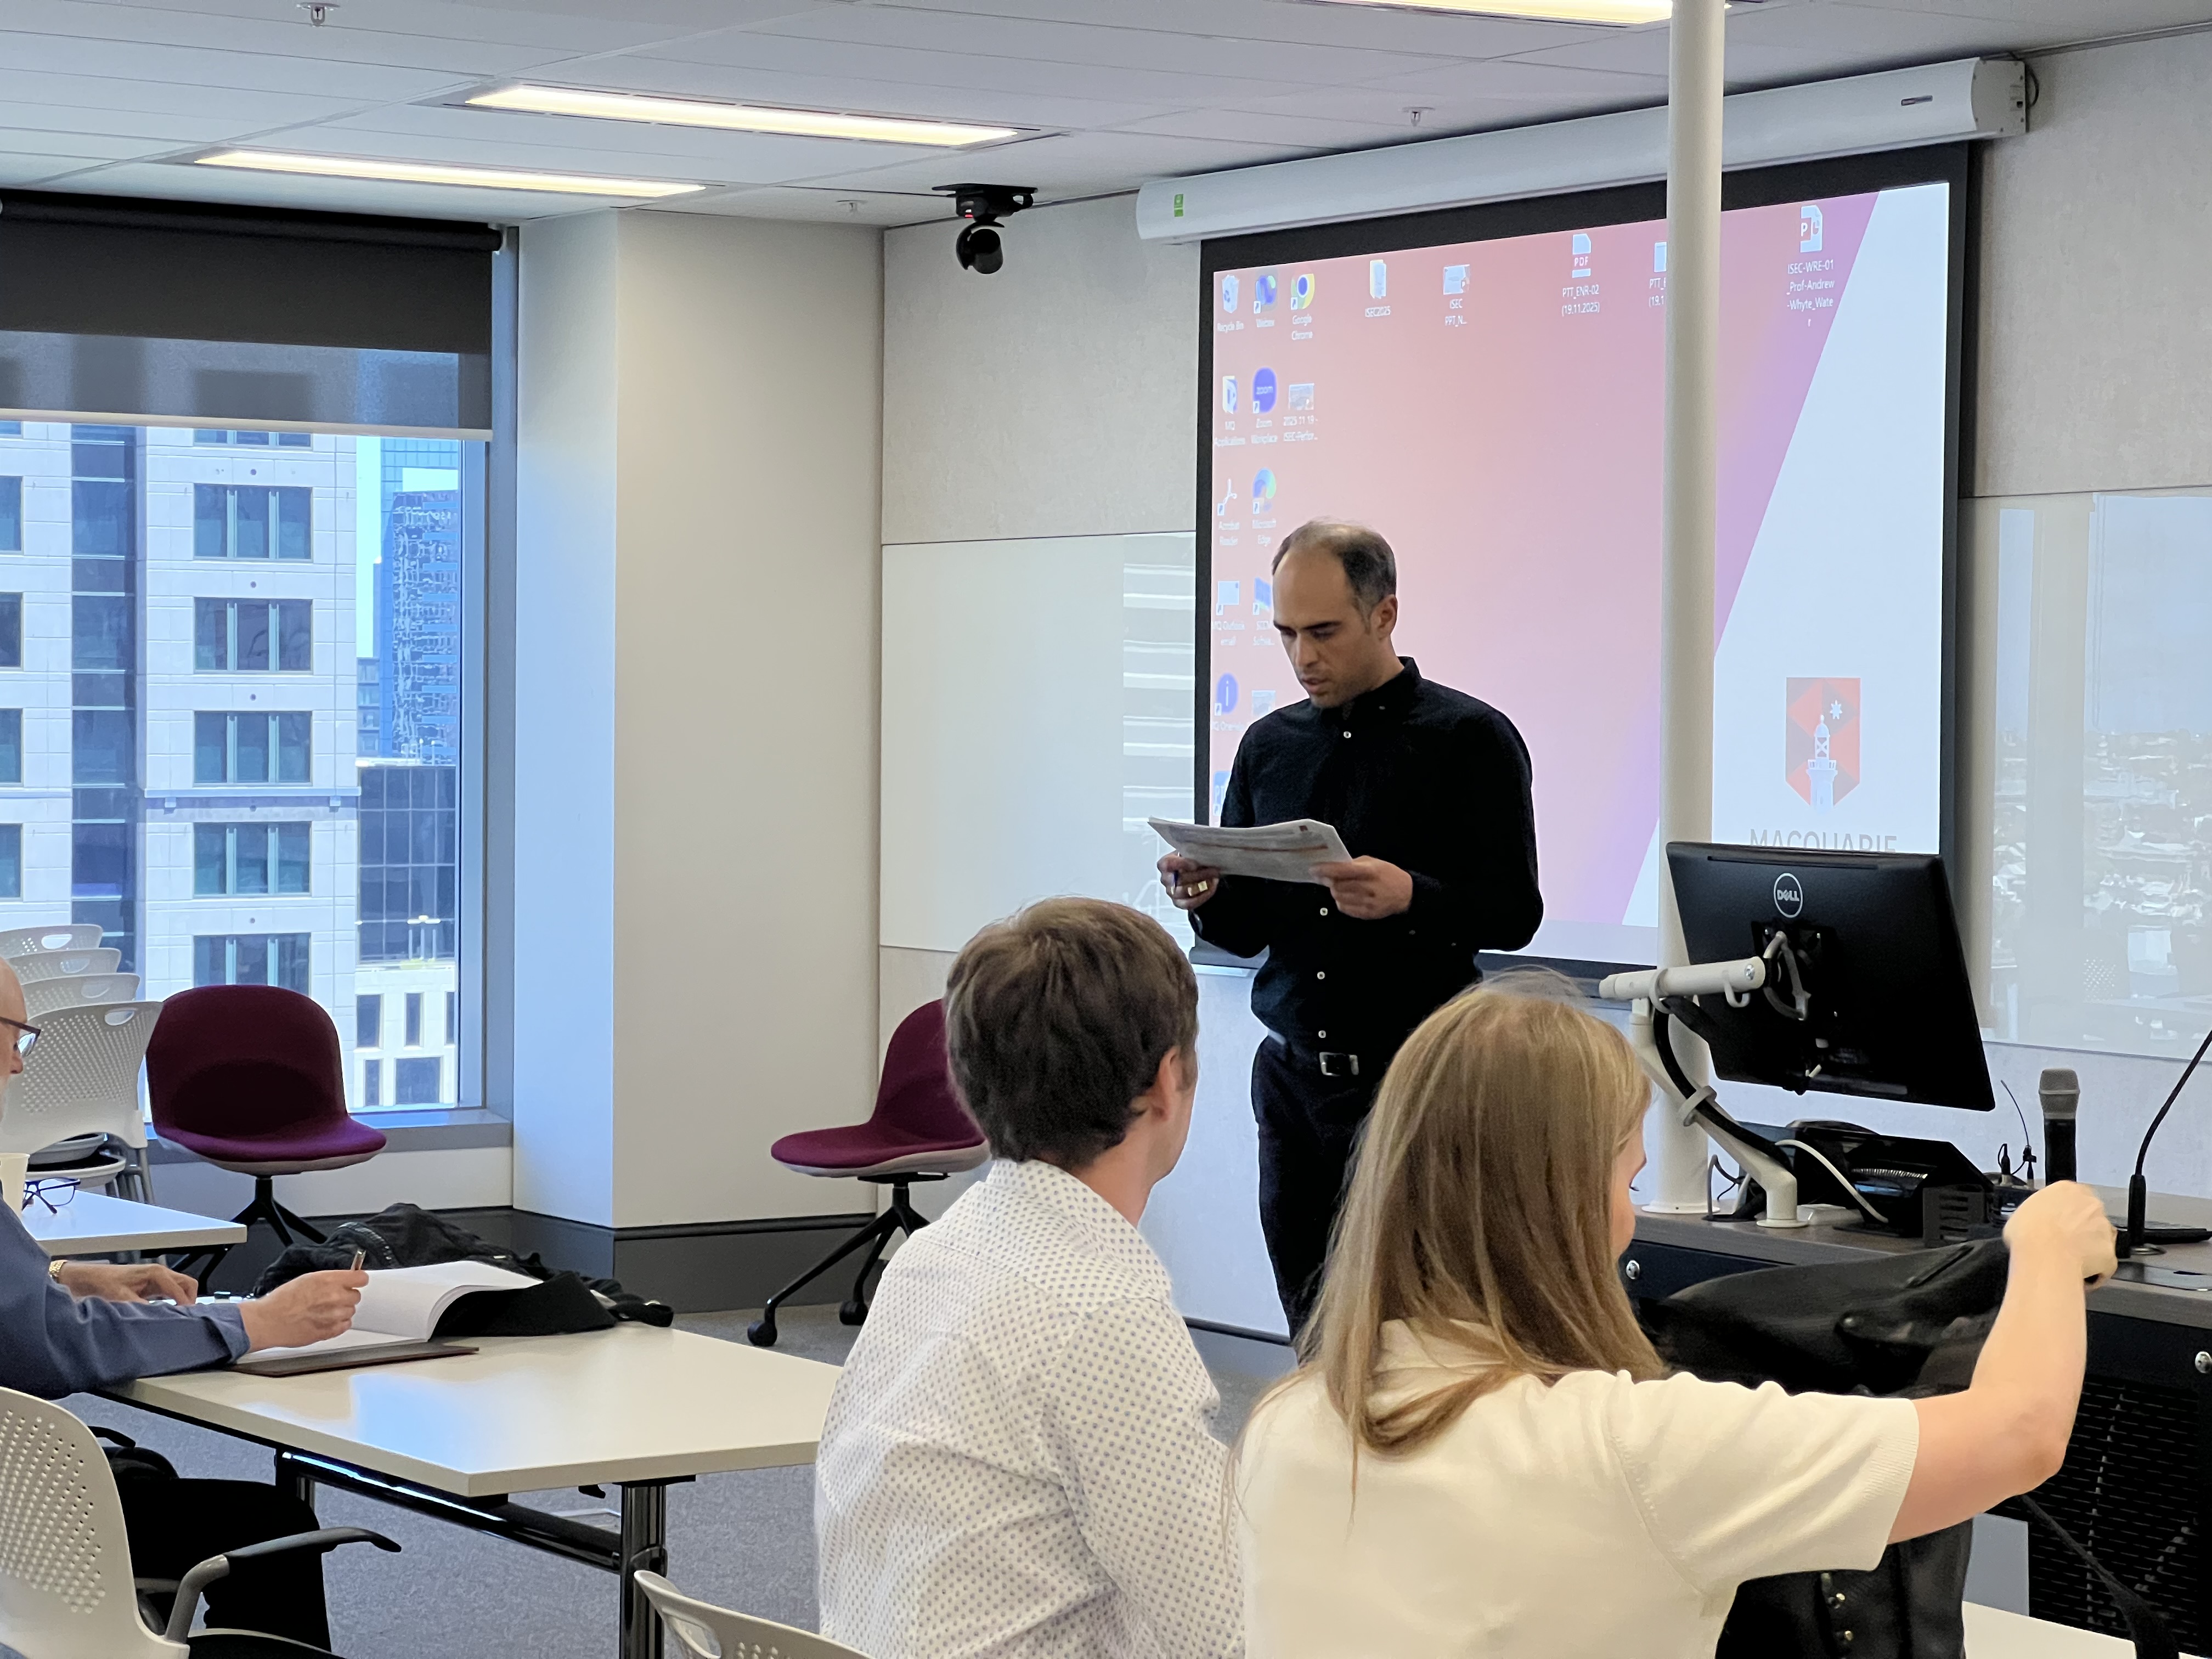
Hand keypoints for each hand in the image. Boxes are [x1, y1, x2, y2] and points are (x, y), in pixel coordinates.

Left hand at [54, 1260, 199, 1303]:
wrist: (89, 1278)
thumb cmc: (104, 1283)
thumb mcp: (121, 1297)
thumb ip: (140, 1306)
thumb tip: (157, 1317)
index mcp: (155, 1273)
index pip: (179, 1288)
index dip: (185, 1303)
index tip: (187, 1318)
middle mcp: (159, 1273)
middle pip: (187, 1284)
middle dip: (191, 1298)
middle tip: (186, 1316)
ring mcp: (157, 1278)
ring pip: (181, 1286)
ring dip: (184, 1299)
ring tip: (179, 1316)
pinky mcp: (152, 1285)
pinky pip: (171, 1291)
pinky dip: (175, 1300)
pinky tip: (168, 1312)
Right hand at [239, 1270, 367, 1350]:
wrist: (268, 1321)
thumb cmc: (281, 1300)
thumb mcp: (307, 1279)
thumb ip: (329, 1280)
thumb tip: (343, 1280)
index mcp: (329, 1281)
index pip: (361, 1278)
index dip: (357, 1280)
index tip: (355, 1282)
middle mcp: (335, 1297)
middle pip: (356, 1296)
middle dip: (346, 1296)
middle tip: (331, 1298)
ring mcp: (334, 1316)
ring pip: (350, 1311)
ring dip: (341, 1311)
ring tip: (323, 1311)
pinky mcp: (329, 1332)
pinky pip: (345, 1326)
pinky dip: (338, 1324)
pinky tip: (324, 1321)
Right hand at [1158, 853, 1223, 910]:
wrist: (1195, 873)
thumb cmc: (1191, 860)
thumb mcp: (1190, 852)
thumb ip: (1193, 853)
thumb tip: (1203, 855)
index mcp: (1164, 864)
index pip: (1167, 865)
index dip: (1182, 864)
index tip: (1196, 864)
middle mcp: (1165, 879)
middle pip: (1181, 879)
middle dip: (1200, 874)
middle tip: (1214, 870)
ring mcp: (1171, 893)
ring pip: (1187, 891)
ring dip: (1204, 885)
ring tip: (1215, 878)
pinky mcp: (1179, 903)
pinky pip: (1190, 903)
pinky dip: (1203, 895)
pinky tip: (1212, 887)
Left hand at [1311, 857, 1414, 919]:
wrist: (1405, 894)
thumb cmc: (1387, 874)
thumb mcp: (1373, 862)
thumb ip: (1353, 864)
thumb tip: (1332, 867)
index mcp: (1369, 871)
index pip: (1342, 871)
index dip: (1325, 870)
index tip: (1313, 869)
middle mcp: (1368, 888)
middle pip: (1337, 886)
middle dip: (1327, 881)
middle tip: (1325, 878)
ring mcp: (1367, 903)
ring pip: (1339, 898)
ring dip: (1334, 891)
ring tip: (1339, 886)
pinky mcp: (1366, 914)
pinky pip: (1344, 908)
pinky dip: (1341, 901)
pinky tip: (1347, 896)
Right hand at [2005, 1182, 2116, 1284]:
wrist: (2043, 1256)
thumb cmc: (2029, 1233)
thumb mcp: (2022, 1213)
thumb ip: (2037, 1213)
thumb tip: (2034, 1223)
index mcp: (2067, 1190)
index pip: (2074, 1195)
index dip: (2066, 1211)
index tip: (2058, 1221)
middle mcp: (2090, 1205)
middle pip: (2091, 1215)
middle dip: (2081, 1228)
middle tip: (2062, 1242)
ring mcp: (2104, 1228)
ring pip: (2100, 1238)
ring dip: (2089, 1248)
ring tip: (2069, 1261)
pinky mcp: (2110, 1252)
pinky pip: (2105, 1263)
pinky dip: (2096, 1271)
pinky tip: (2079, 1275)